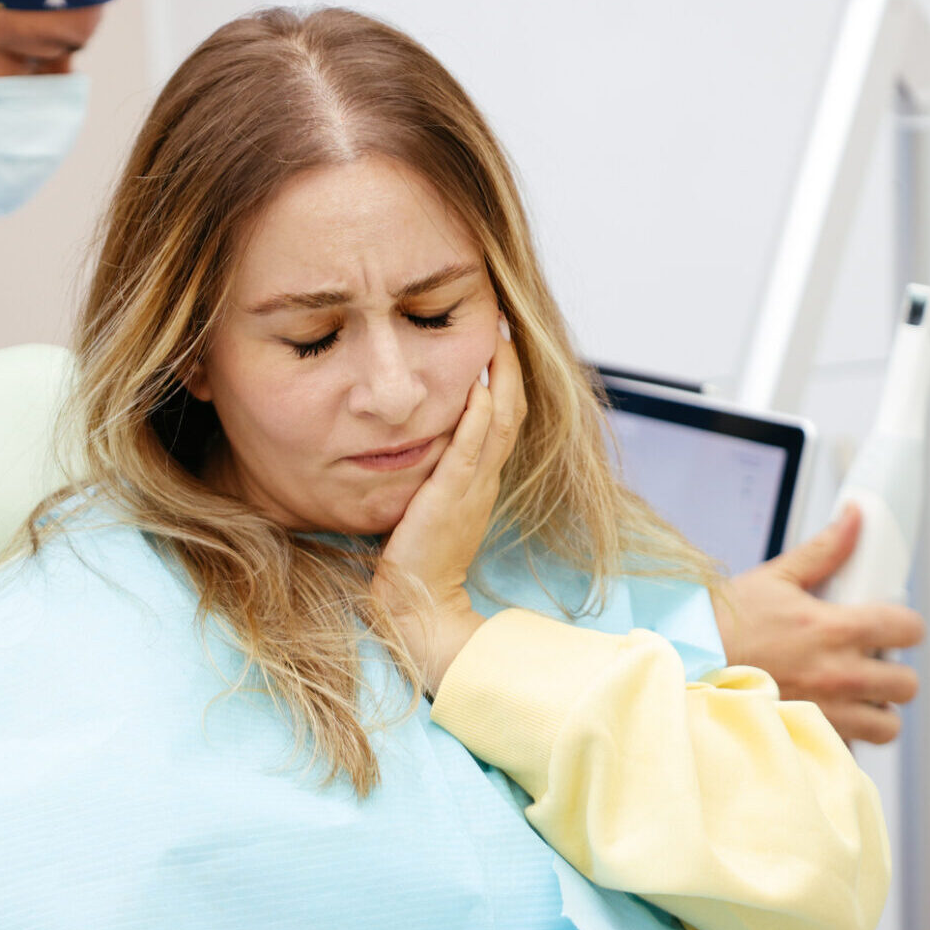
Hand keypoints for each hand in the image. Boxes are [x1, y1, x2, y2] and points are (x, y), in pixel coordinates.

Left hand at [372, 322, 526, 693]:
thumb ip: (437, 477)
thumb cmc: (418, 561)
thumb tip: (425, 444)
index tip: (499, 343)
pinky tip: (479, 387)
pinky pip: (469, 450)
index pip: (501, 420)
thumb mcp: (432, 508)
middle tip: (504, 325)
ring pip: (498, 423)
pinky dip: (477, 417)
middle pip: (511, 412)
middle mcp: (483, 479)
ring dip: (502, 379)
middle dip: (510, 367)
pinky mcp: (450, 497)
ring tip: (498, 339)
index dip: (506, 380)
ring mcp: (471, 488)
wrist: (419, 604)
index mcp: (480, 481)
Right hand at [714, 504, 924, 743]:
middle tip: (870, 662)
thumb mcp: (776, 578)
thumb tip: (856, 517)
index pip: (909, 629)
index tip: (892, 627)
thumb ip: (826, 550)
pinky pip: (850, 750)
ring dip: (877, 711)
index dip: (905, 626)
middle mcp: (837, 675)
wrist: (686, 664)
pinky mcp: (808, 739)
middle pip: (906, 684)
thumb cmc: (724, 624)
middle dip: (894, 672)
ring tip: (855, 696)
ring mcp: (826, 713)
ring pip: (887, 726)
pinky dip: (846, 737)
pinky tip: (829, 718)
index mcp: (834, 629)